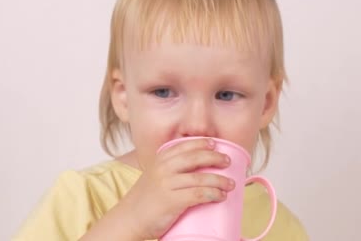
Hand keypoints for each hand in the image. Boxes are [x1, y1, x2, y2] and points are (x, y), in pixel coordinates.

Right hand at [118, 138, 234, 239]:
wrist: (130, 217)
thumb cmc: (146, 198)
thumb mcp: (155, 175)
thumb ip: (171, 168)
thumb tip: (197, 166)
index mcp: (160, 159)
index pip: (184, 145)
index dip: (202, 143)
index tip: (215, 144)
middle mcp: (163, 168)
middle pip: (195, 157)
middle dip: (215, 157)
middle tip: (227, 161)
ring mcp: (167, 184)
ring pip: (201, 177)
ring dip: (220, 180)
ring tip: (231, 184)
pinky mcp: (172, 201)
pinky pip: (198, 195)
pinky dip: (213, 194)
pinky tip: (221, 196)